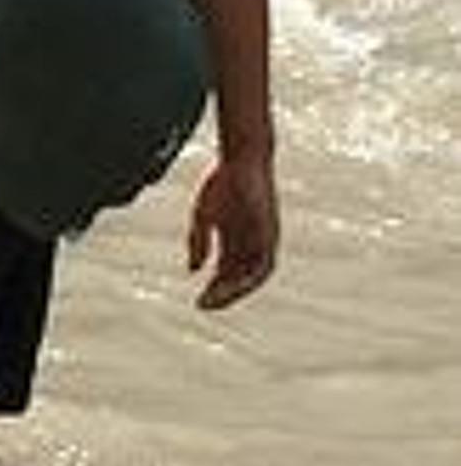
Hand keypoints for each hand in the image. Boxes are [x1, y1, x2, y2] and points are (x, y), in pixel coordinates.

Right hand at [187, 154, 278, 309]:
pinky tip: (237, 283)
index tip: (198, 303)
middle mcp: (251, 246)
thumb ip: (199, 242)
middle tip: (204, 306)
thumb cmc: (223, 182)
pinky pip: (264, 263)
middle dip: (222, 294)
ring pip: (252, 276)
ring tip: (218, 299)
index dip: (214, 290)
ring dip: (236, 291)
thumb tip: (193, 271)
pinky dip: (251, 276)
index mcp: (234, 240)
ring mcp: (263, 241)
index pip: (226, 274)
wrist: (245, 160)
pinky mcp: (271, 234)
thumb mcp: (204, 215)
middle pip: (238, 279)